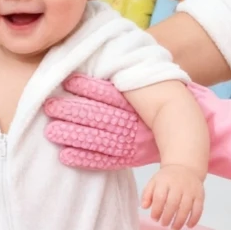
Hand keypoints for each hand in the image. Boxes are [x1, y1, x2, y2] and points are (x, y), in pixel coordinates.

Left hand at [44, 74, 159, 169]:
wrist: (180, 137)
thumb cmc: (148, 109)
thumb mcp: (140, 93)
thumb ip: (121, 84)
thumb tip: (88, 68)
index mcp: (135, 104)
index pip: (110, 93)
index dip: (89, 88)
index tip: (68, 82)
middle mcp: (132, 123)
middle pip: (99, 116)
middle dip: (73, 111)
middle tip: (49, 107)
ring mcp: (129, 143)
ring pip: (97, 139)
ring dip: (73, 135)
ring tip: (51, 131)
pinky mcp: (126, 159)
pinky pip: (103, 160)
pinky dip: (83, 159)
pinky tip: (64, 156)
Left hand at [141, 164, 204, 229]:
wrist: (185, 167)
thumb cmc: (167, 179)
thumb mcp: (154, 182)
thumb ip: (147, 194)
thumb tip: (144, 207)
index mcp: (165, 181)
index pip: (160, 197)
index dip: (156, 210)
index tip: (154, 218)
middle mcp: (179, 185)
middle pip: (173, 203)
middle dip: (167, 217)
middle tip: (163, 224)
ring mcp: (190, 190)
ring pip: (186, 207)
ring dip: (180, 221)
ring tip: (174, 229)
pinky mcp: (200, 195)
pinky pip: (198, 208)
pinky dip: (194, 219)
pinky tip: (188, 226)